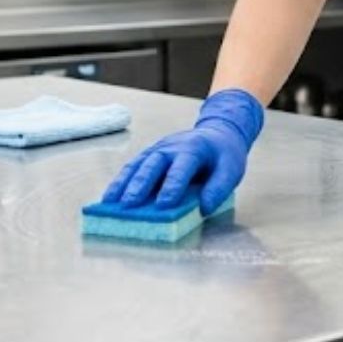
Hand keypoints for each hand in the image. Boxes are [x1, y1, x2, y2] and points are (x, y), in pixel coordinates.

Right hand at [102, 88, 264, 215]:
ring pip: (137, 164)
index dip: (172, 186)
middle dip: (140, 185)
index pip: (181, 168)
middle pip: (153, 164)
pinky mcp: (150, 154)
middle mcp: (171, 147)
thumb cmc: (223, 154)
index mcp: (194, 149)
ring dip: (123, 183)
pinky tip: (111, 196)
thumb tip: (204, 208)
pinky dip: (120, 180)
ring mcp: (158, 149)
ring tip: (110, 202)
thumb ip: (219, 189)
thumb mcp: (231, 170)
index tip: (163, 205)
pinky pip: (133, 167)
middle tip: (129, 204)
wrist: (218, 132)